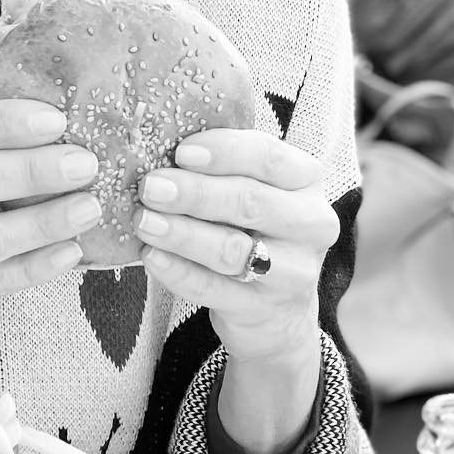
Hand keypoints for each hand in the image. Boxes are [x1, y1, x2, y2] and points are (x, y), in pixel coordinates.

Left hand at [134, 131, 337, 451]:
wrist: (277, 309)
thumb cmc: (252, 228)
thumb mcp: (252, 190)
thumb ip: (222, 169)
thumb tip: (158, 143)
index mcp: (306, 181)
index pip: (269, 157)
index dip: (224, 152)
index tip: (181, 151)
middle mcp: (310, 225)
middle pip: (249, 202)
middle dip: (194, 193)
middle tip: (150, 187)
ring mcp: (293, 272)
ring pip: (232, 249)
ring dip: (182, 233)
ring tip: (143, 221)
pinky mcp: (264, 310)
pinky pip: (215, 289)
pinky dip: (179, 272)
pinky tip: (151, 257)